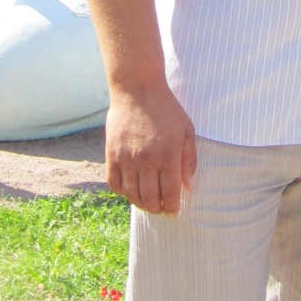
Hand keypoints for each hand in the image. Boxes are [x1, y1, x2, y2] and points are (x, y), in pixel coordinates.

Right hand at [104, 78, 197, 215]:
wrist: (137, 89)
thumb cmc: (166, 109)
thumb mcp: (186, 130)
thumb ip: (189, 159)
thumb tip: (189, 187)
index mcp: (167, 155)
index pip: (169, 193)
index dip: (171, 207)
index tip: (173, 211)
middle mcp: (146, 160)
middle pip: (150, 198)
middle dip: (156, 208)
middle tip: (160, 209)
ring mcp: (126, 158)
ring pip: (132, 194)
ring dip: (140, 203)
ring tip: (147, 203)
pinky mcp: (112, 154)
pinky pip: (114, 183)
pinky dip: (122, 192)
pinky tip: (130, 190)